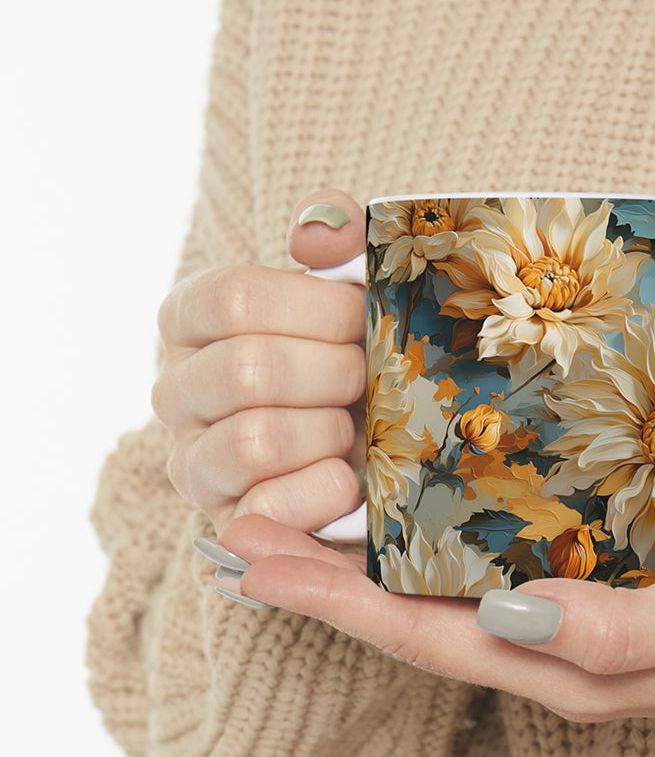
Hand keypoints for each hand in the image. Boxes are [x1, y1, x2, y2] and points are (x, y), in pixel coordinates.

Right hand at [152, 190, 367, 534]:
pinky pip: (268, 508)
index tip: (364, 318)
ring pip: (255, 440)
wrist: (377, 445)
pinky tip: (350, 478)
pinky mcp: (226, 522)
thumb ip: (339, 237)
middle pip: (248, 370)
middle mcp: (175, 389)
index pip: (234, 298)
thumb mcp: (353, 286)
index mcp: (192, 319)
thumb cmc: (357, 356)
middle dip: (336, 374)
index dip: (317, 309)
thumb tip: (314, 235)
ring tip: (356, 429)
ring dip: (331, 432)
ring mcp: (193, 462)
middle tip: (370, 379)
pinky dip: (325, 490)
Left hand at [218, 512, 654, 721]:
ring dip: (354, 556)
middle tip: (236, 532)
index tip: (256, 565)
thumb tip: (512, 618)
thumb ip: (614, 632)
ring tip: (284, 515)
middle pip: (407, 614)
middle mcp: (539, 641)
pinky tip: (389, 503)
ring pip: (431, 587)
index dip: (336, 603)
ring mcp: (553, 607)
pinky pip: (475, 558)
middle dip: (318, 579)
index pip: (424, 636)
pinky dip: (416, 534)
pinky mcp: (573, 567)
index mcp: (560, 664)